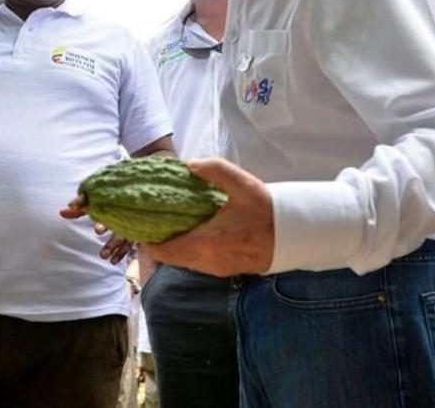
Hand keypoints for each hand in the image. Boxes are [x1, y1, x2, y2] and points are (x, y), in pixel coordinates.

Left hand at [60, 199, 133, 264]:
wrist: (128, 198)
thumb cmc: (106, 201)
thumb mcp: (92, 203)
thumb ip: (78, 208)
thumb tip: (61, 212)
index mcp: (112, 207)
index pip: (108, 214)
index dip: (103, 223)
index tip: (96, 231)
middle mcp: (122, 216)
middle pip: (118, 229)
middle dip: (110, 240)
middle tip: (102, 250)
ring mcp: (129, 226)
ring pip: (123, 238)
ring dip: (114, 248)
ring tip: (104, 256)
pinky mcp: (134, 233)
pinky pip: (128, 245)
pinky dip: (121, 253)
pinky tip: (113, 261)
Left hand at [141, 157, 274, 276]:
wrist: (293, 235)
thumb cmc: (266, 210)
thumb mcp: (241, 183)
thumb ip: (212, 170)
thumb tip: (187, 165)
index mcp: (206, 242)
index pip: (163, 251)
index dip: (146, 240)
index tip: (141, 223)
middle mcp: (207, 261)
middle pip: (169, 258)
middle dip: (158, 241)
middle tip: (154, 220)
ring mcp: (216, 269)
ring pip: (183, 261)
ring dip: (174, 246)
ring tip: (170, 223)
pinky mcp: (224, 270)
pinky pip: (197, 263)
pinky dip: (188, 250)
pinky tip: (191, 231)